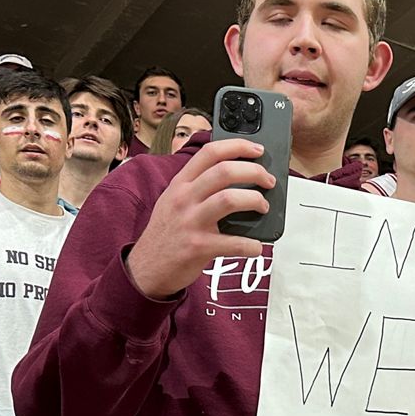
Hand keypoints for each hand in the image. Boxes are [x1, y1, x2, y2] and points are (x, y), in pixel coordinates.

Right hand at [126, 139, 275, 298]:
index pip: (210, 153)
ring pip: (229, 199)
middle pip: (225, 171)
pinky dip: (251, 245)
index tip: (258, 150)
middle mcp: (184, 198)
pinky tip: (256, 246)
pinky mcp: (198, 247)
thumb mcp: (174, 201)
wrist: (146, 268)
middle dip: (254, 172)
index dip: (238, 146)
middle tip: (268, 181)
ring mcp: (190, 222)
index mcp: (181, 183)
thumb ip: (199, 186)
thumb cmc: (167, 233)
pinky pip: (233, 242)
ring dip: (255, 201)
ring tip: (263, 207)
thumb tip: (240, 176)